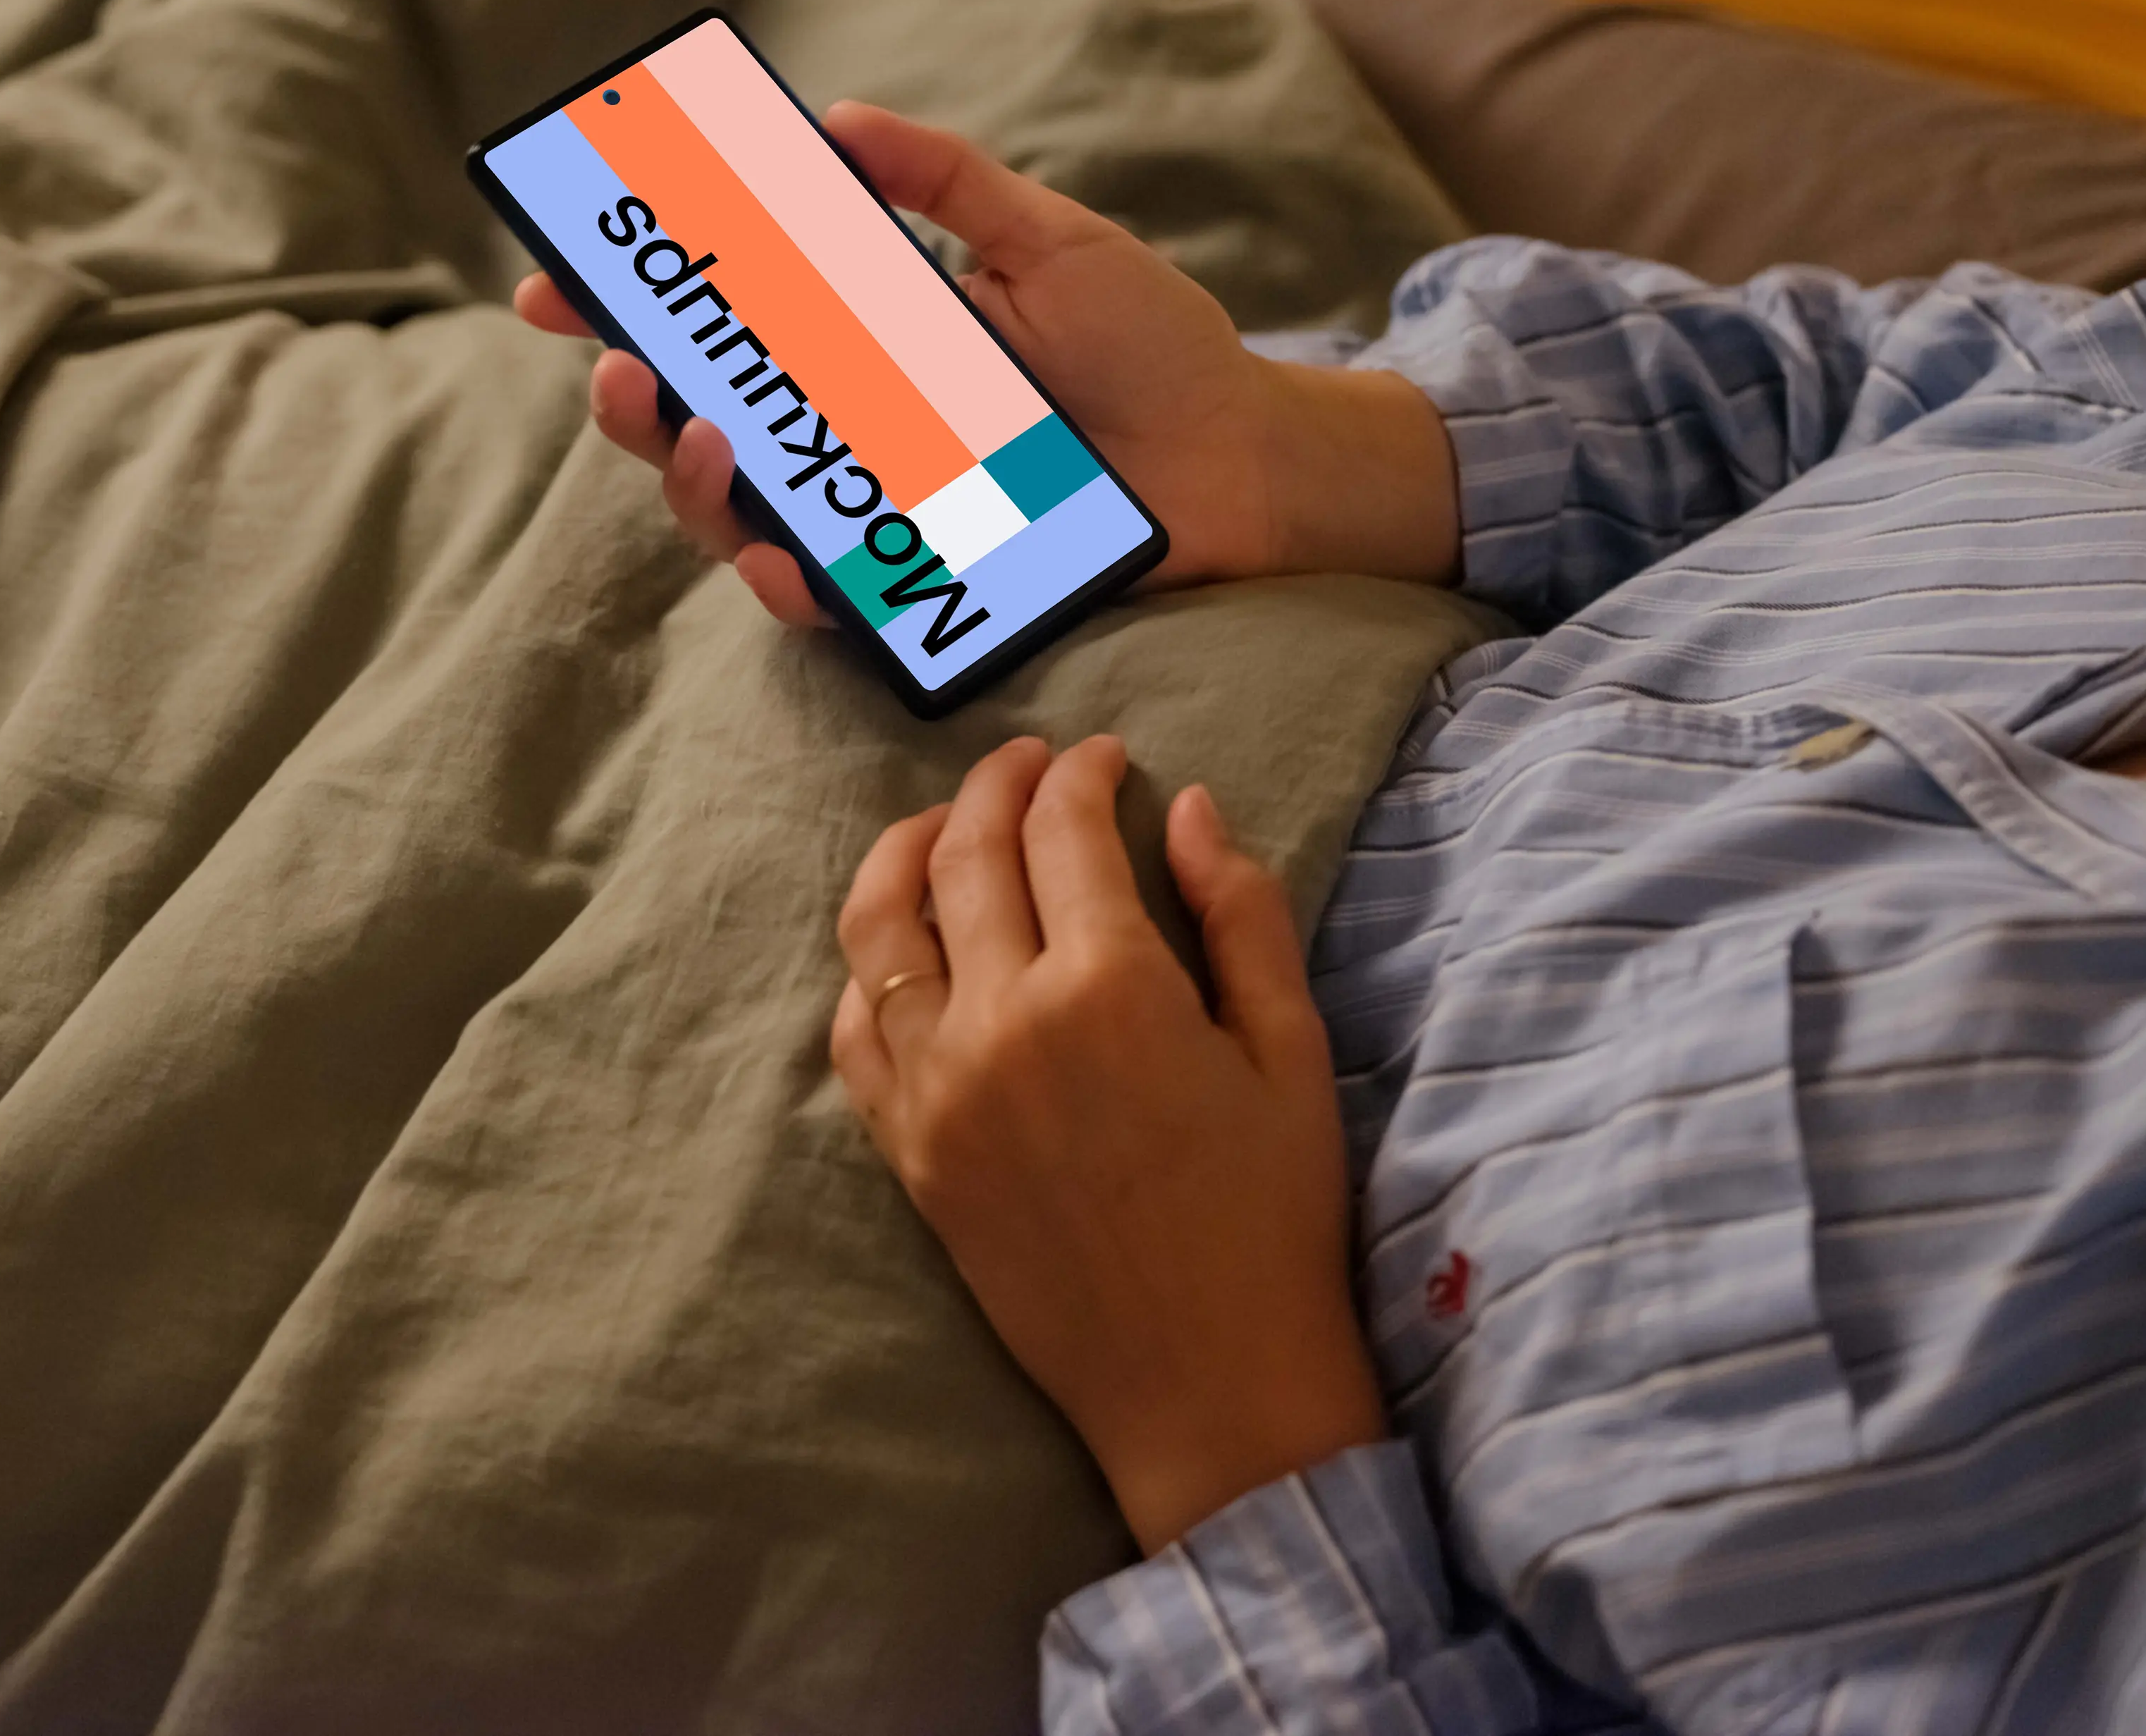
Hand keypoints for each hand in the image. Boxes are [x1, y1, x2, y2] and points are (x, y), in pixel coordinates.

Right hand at [514, 102, 1455, 627]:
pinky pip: (824, 596)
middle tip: (621, 370)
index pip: (719, 321)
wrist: (1247, 456)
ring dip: (693, 484)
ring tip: (707, 447)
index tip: (556, 281)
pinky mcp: (921, 583)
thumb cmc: (1156, 345)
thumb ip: (946, 181)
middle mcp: (851, 428)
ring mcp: (878, 511)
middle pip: (693, 424)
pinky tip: (787, 558)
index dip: (624, 304)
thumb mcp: (1050, 240)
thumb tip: (836, 118)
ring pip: (733, 515)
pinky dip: (791, 579)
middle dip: (630, 403)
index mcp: (862, 338)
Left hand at [827, 735, 1387, 1553]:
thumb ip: (1239, 913)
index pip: (1063, 830)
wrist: (1207, 1386)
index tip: (1103, 758)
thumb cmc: (1272, 1217)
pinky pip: (855, 1030)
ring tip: (943, 827)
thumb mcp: (1290, 1051)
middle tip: (1025, 763)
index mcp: (1110, 986)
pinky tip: (907, 946)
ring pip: (881, 927)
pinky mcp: (907, 1151)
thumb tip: (1189, 806)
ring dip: (906, 852)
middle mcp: (1003, 1021)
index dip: (1081, 774)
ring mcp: (938, 1088)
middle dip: (994, 787)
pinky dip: (870, 968)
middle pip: (966, 856)